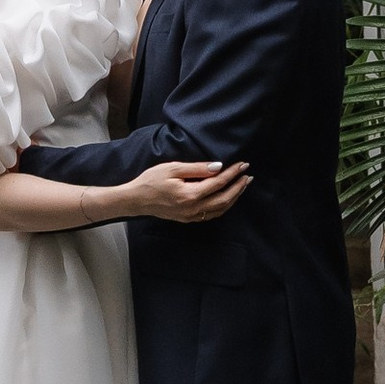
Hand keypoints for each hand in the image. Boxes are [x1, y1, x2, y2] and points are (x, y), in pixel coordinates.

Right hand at [110, 157, 250, 221]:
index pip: (218, 183)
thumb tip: (218, 167)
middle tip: (248, 175)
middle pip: (224, 199)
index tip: (243, 164)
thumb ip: (197, 168)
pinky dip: (224, 206)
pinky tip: (228, 198)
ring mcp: (192, 216)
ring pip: (221, 209)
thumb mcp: (172, 168)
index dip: (233, 173)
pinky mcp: (189, 219)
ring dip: (234, 197)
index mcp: (190, 194)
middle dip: (239, 186)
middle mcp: (194, 208)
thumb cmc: (151, 180)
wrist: (136, 200)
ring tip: (242, 185)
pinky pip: (212, 214)